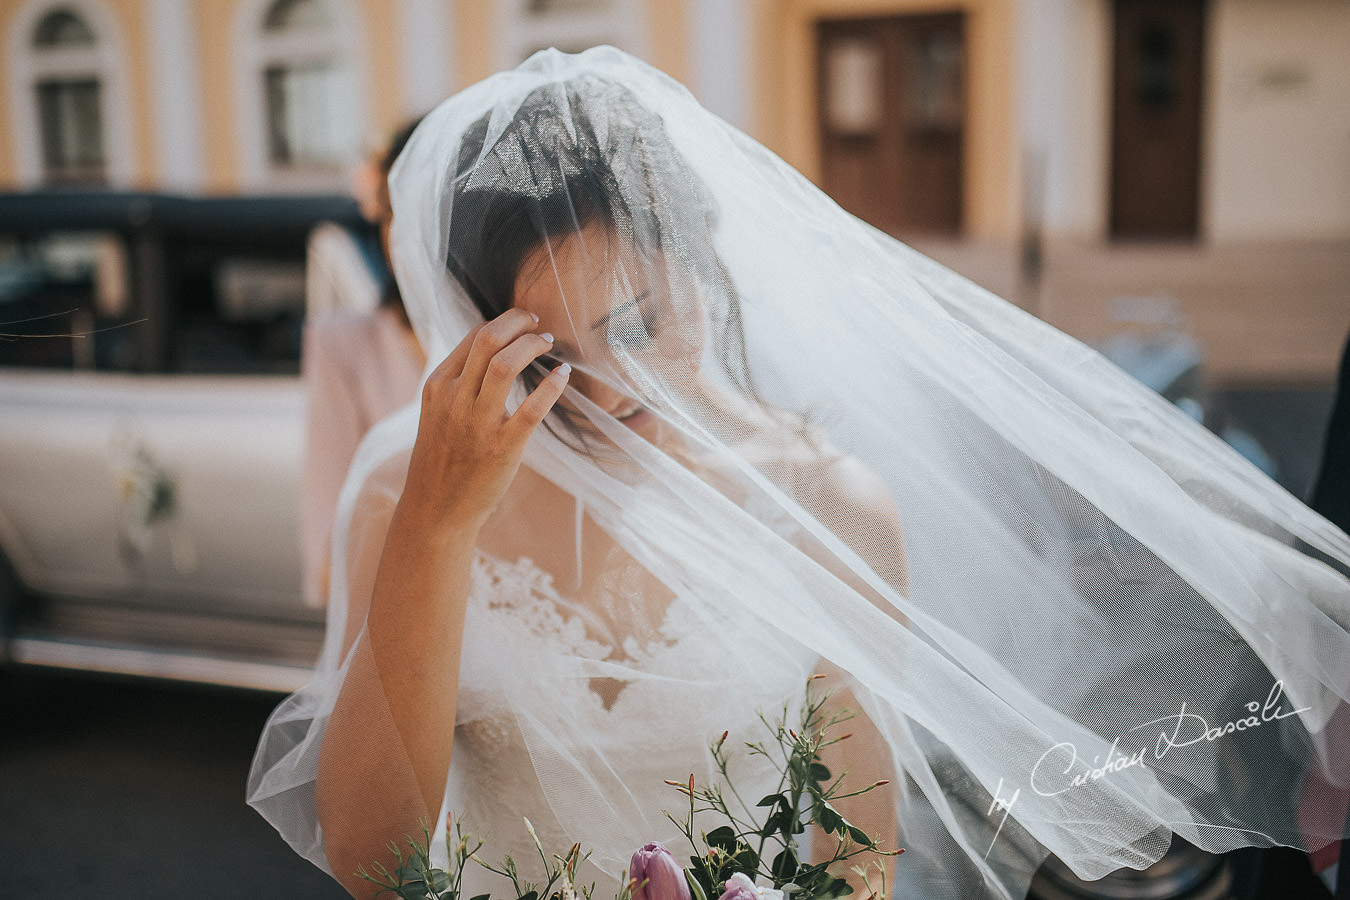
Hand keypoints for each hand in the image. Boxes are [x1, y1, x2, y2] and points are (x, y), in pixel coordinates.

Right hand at [402, 308, 569, 534]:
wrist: (435, 509)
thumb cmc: (442, 458)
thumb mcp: (437, 413)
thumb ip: (458, 383)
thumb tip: (491, 350)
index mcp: (437, 386)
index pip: (473, 336)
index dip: (503, 322)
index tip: (522, 323)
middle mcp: (454, 399)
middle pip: (488, 340)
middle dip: (518, 322)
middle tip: (538, 323)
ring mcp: (477, 423)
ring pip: (505, 364)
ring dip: (532, 346)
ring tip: (548, 344)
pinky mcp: (502, 447)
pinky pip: (532, 408)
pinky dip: (552, 385)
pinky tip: (564, 375)